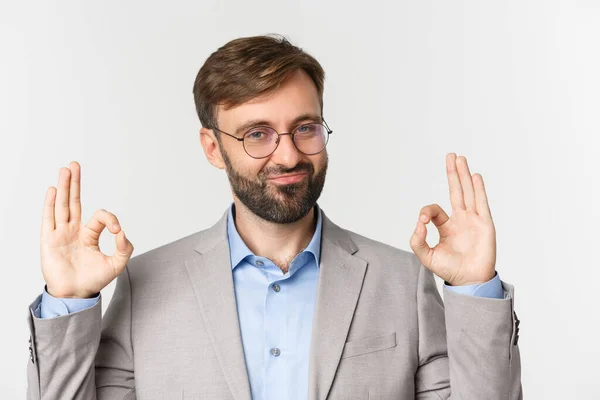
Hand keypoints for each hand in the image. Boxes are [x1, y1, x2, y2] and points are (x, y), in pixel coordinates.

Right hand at [40, 161, 133, 297]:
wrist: (76, 295)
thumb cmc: (94, 280)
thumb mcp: (117, 264)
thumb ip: (124, 248)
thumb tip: (123, 232)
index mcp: (89, 235)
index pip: (99, 217)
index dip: (110, 219)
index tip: (117, 229)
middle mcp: (73, 231)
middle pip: (73, 202)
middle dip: (75, 183)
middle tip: (74, 165)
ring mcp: (61, 234)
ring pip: (62, 206)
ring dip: (64, 187)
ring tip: (65, 170)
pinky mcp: (49, 241)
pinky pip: (49, 219)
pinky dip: (51, 204)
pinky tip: (54, 190)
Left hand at [409, 153, 495, 285]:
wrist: (469, 282)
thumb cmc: (449, 270)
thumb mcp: (426, 256)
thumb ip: (417, 240)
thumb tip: (418, 224)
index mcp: (447, 227)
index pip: (435, 210)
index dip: (426, 212)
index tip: (422, 221)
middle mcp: (461, 220)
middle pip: (456, 191)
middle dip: (453, 174)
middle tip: (451, 156)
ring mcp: (474, 220)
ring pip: (468, 192)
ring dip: (464, 175)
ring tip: (460, 158)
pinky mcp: (485, 224)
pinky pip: (481, 203)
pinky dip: (478, 189)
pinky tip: (475, 176)